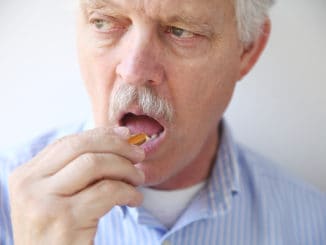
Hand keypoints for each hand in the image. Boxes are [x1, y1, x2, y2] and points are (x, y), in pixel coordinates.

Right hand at [8, 127, 144, 244]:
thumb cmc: (57, 232)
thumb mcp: (57, 196)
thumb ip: (77, 170)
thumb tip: (119, 136)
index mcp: (26, 176)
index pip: (68, 143)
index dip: (101, 135)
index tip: (126, 135)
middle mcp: (29, 186)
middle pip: (81, 148)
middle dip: (117, 146)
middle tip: (139, 154)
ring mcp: (44, 202)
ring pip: (95, 164)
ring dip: (125, 168)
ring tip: (138, 178)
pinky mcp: (65, 220)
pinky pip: (107, 191)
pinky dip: (128, 191)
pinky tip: (134, 199)